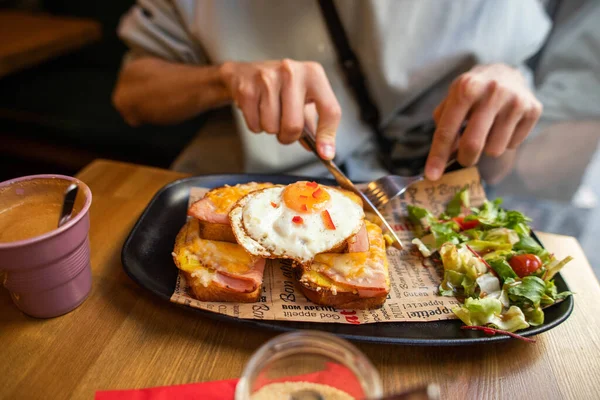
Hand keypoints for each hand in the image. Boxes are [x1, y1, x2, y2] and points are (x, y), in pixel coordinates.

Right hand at [219, 60, 341, 159]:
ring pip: (272, 127)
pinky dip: (256, 125)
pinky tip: (257, 110)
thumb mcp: (303, 99)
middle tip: (285, 130)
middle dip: (289, 136)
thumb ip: (313, 125)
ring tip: (270, 113)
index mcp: (313, 74)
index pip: (329, 110)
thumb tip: (323, 150)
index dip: (327, 136)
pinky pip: (255, 125)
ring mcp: (267, 79)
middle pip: (294, 125)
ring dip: (271, 129)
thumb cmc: (280, 86)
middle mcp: (291, 73)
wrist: (245, 73)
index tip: (325, 153)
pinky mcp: (247, 89)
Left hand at [425, 63, 542, 180]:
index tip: (432, 176)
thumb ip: (444, 126)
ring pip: (494, 149)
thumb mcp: (452, 99)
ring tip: (487, 131)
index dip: (437, 156)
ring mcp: (515, 101)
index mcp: (466, 88)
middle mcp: (492, 92)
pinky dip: (504, 141)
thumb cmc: (472, 92)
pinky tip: (504, 126)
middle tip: (464, 158)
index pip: (447, 131)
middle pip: (472, 145)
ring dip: (487, 148)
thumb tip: (444, 158)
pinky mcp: (533, 110)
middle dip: (464, 159)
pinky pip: (513, 144)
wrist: (507, 72)